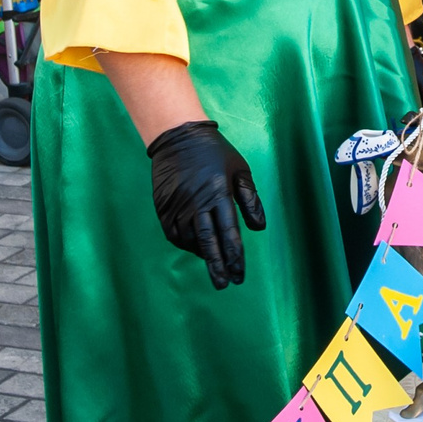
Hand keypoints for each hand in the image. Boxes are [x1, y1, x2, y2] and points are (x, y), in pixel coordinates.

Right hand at [146, 120, 265, 287]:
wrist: (178, 137)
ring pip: (190, 240)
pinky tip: (194, 247)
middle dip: (217, 266)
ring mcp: (177, 205)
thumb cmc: (215, 153)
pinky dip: (185, 243)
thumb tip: (258, 228)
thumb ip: (250, 200)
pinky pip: (174, 233)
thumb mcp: (240, 170)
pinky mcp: (163, 206)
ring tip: (213, 261)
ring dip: (202, 254)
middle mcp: (197, 203)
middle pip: (208, 243)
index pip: (229, 233)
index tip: (239, 275)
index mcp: (219, 195)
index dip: (235, 256)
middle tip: (223, 285)